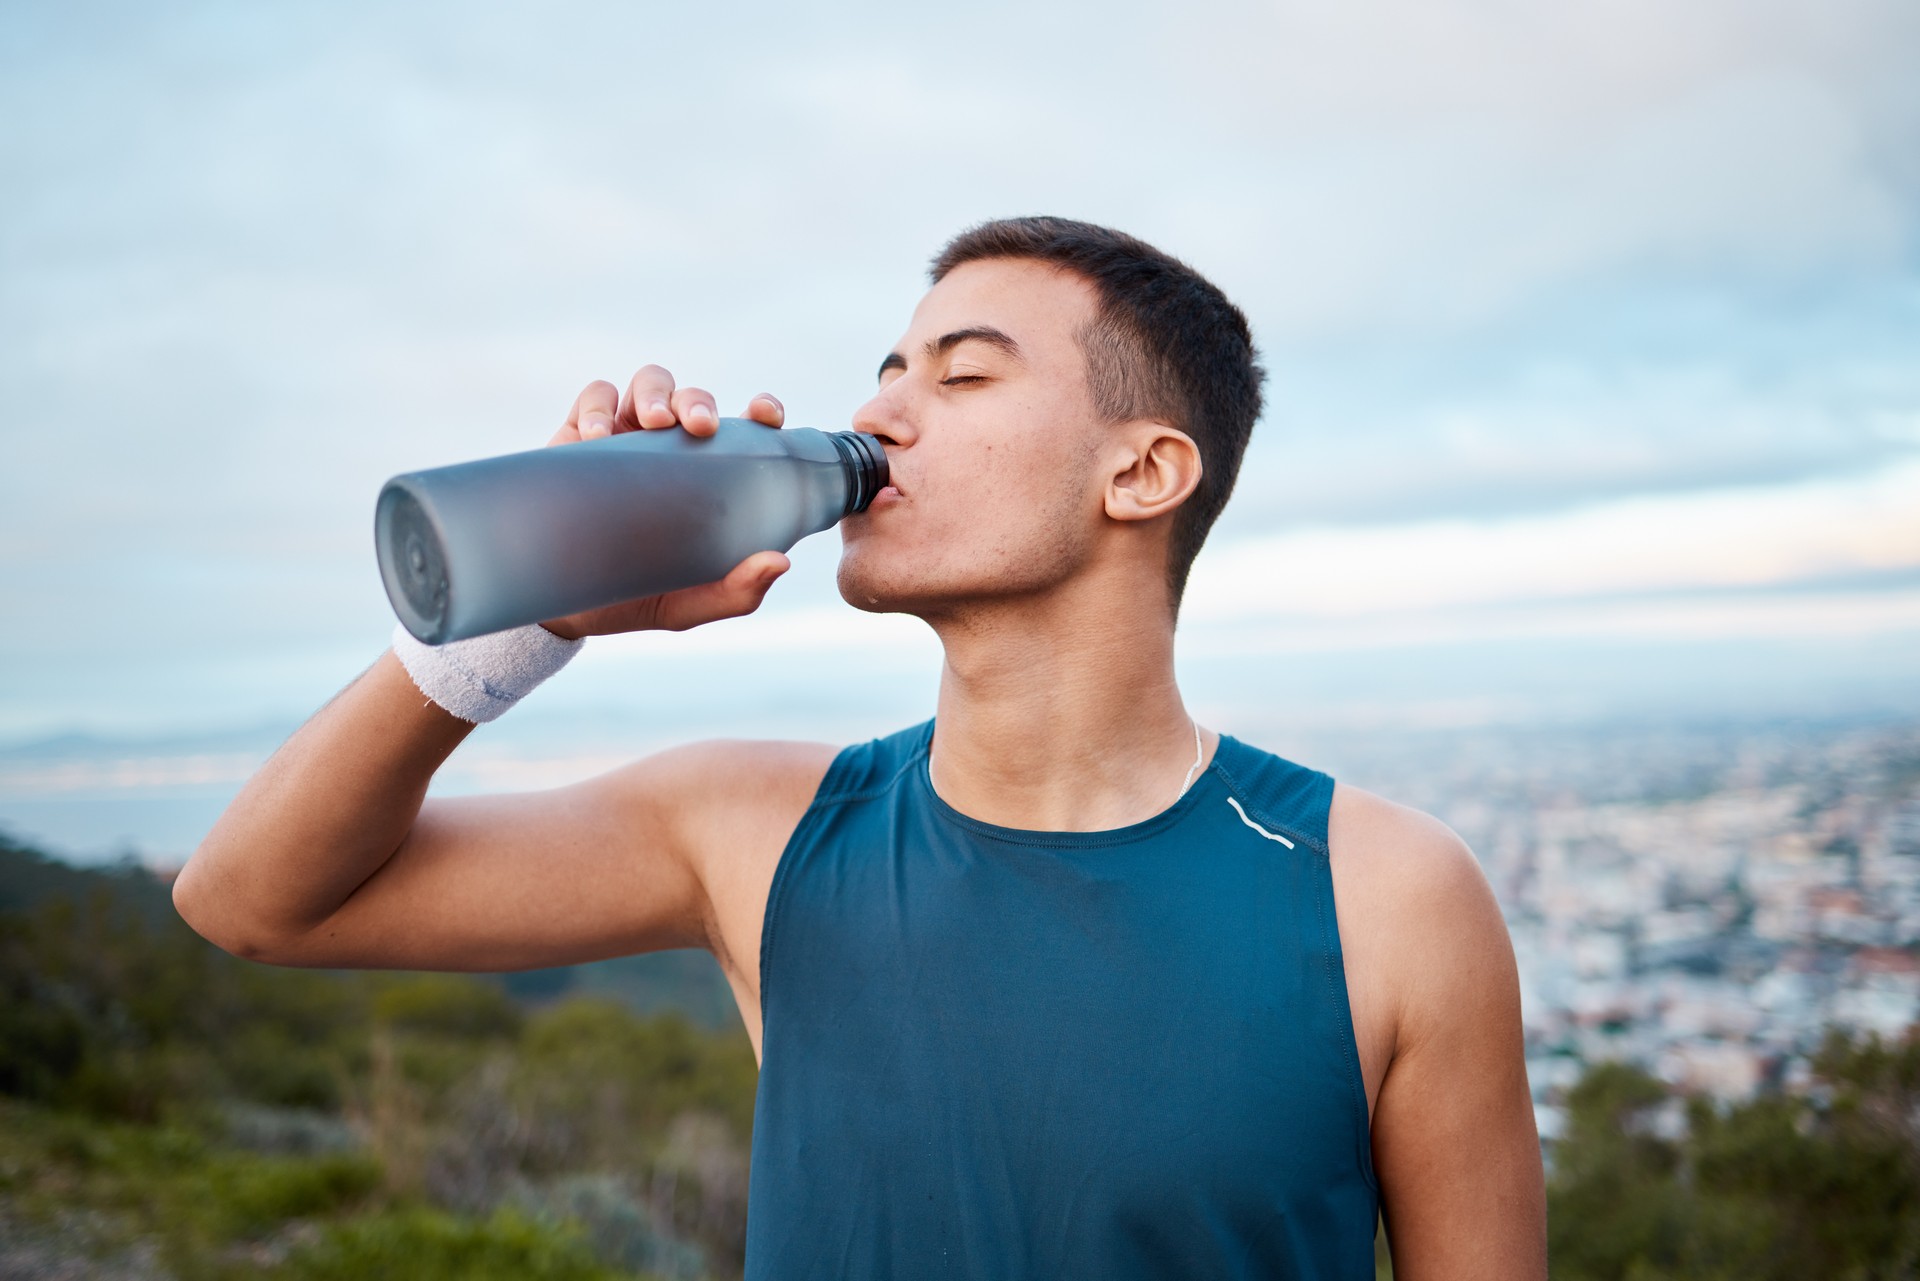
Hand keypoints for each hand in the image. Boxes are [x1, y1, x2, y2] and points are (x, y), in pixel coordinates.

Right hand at [538, 366, 791, 638]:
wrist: (566, 610)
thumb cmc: (639, 598)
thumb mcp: (690, 602)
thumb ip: (738, 590)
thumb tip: (781, 562)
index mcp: (709, 476)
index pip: (745, 430)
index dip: (762, 411)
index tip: (767, 415)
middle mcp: (671, 449)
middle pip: (694, 399)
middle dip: (699, 402)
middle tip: (701, 426)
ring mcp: (627, 438)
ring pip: (649, 384)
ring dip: (656, 394)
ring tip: (654, 421)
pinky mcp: (579, 437)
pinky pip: (594, 397)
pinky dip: (598, 407)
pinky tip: (598, 437)